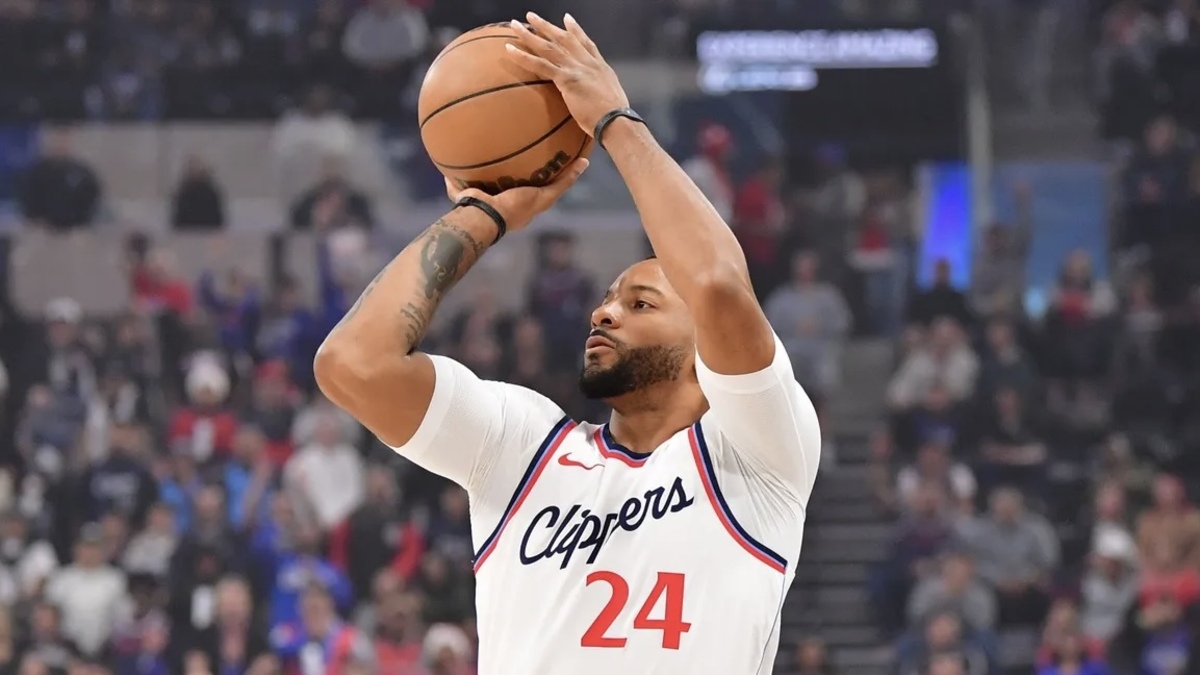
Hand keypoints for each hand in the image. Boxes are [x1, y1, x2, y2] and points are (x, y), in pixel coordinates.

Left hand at [444, 158, 588, 231]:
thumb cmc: (472, 210)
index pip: (524, 195)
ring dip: (569, 176)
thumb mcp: (463, 193)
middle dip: (552, 181)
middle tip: (562, 169)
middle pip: (544, 192)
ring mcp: (538, 204)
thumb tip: (446, 174)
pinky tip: (583, 162)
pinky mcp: (544, 199)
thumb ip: (457, 184)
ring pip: (558, 187)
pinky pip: (562, 184)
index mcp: (512, 207)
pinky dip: (573, 174)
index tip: (533, 177)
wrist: (484, 217)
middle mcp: (528, 208)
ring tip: (580, 163)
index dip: (530, 187)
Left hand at [506, 13, 630, 133]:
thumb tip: (596, 96)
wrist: (616, 120)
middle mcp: (588, 62)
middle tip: (532, 16)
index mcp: (600, 66)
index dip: (576, 30)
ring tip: (516, 25)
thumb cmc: (615, 118)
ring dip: (530, 34)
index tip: (567, 19)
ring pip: (549, 47)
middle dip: (547, 26)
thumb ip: (600, 90)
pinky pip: (540, 65)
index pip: (586, 43)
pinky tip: (510, 49)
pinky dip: (523, 56)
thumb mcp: (612, 96)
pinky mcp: (566, 79)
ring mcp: (576, 68)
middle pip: (564, 38)